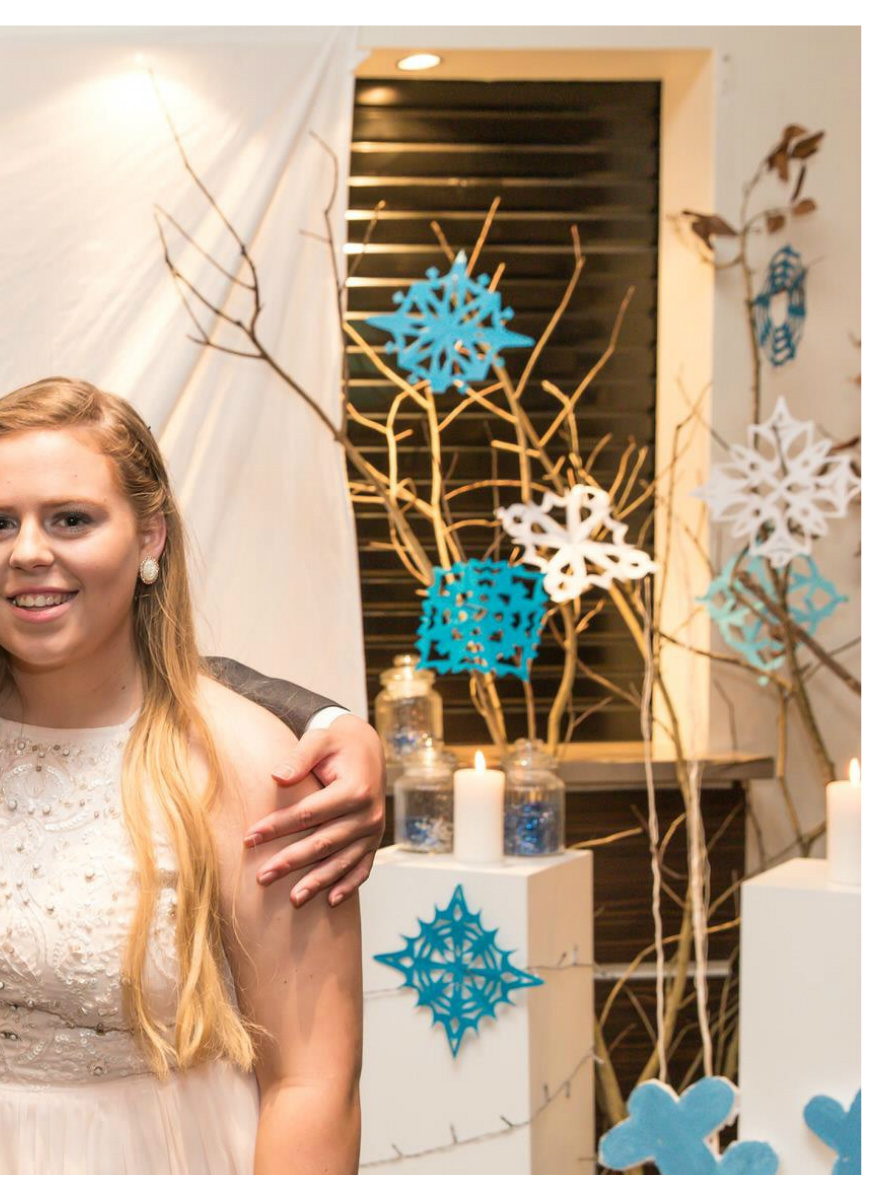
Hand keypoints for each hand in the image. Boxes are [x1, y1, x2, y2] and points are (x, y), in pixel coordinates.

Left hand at [244, 714, 385, 908]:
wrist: (368, 748)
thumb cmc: (337, 744)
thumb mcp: (319, 740)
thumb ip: (299, 758)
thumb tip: (276, 778)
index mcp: (355, 789)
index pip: (309, 813)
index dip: (278, 827)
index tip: (249, 838)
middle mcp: (369, 814)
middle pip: (323, 843)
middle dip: (291, 862)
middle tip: (261, 877)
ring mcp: (374, 830)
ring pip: (342, 861)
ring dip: (317, 882)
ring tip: (293, 899)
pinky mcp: (375, 840)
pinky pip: (362, 867)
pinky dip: (348, 885)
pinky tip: (330, 901)